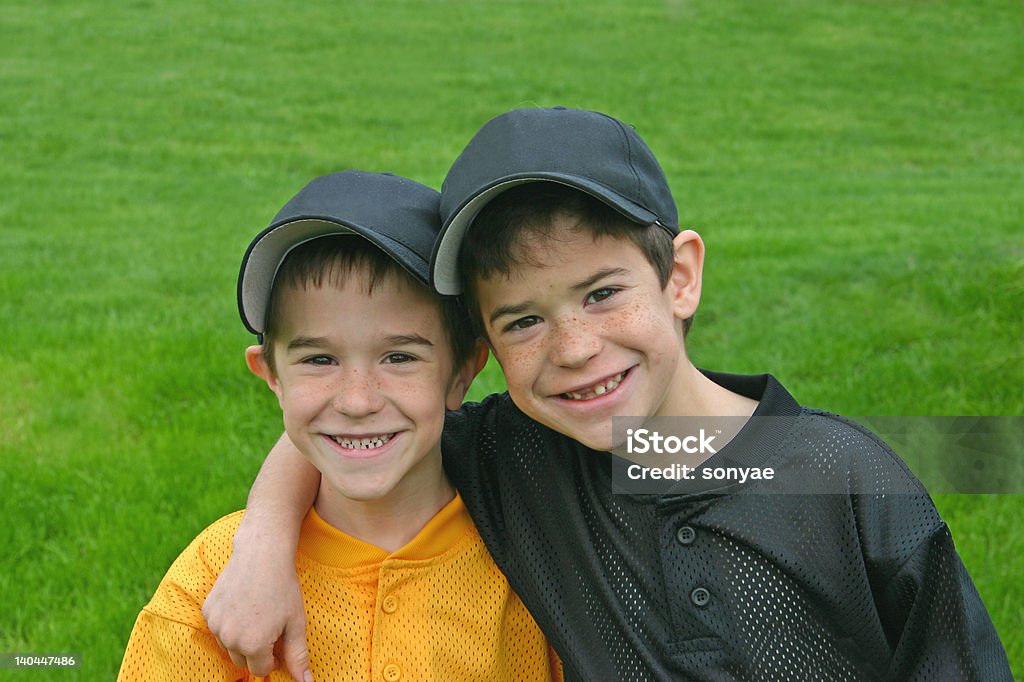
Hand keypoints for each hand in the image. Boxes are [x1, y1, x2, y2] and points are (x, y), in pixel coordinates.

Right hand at [202, 533, 312, 681]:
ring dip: (241, 638)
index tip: (280, 637)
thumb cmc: (283, 587)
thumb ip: (298, 656)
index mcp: (253, 645)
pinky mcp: (207, 610)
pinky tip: (244, 605)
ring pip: (229, 646)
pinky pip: (218, 628)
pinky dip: (228, 623)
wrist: (262, 553)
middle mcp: (230, 638)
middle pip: (243, 661)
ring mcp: (215, 624)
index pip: (262, 669)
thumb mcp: (296, 623)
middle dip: (257, 650)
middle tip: (271, 625)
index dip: (274, 656)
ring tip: (258, 614)